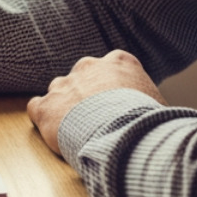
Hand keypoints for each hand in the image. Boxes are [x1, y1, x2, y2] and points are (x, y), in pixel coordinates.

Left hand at [27, 49, 164, 156]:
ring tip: (79, 131)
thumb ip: (147, 99)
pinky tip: (54, 132)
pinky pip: (37, 107)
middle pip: (83, 78)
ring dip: (65, 108)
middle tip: (97, 120)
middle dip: (87, 96)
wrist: (125, 134)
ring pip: (59, 92)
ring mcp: (64, 85)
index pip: (112, 67)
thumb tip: (155, 116)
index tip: (117, 104)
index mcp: (120, 62)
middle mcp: (88, 67)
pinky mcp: (46, 106)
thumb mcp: (159, 102)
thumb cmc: (149, 122)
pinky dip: (44, 119)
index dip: (113, 88)